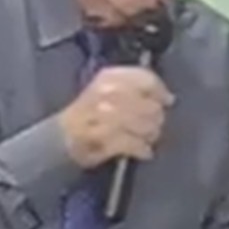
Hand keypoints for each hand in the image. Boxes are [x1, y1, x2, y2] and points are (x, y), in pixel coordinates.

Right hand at [57, 66, 174, 167]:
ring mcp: (103, 116)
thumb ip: (135, 87)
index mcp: (108, 77)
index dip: (160, 91)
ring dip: (151, 135)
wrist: (60, 137)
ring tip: (147, 138)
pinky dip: (142, 149)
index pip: (145, 79)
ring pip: (145, 125)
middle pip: (149, 106)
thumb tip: (168, 97)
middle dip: (156, 119)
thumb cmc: (89, 113)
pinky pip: (134, 144)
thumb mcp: (107, 89)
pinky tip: (143, 151)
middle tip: (153, 125)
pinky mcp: (102, 138)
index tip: (167, 100)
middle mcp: (106, 94)